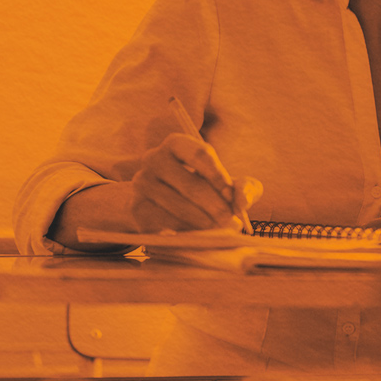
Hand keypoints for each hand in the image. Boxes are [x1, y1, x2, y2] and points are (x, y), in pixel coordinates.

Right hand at [115, 133, 261, 232]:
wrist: (163, 203)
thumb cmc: (204, 188)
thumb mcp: (227, 183)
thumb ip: (244, 187)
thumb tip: (244, 201)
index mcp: (177, 143)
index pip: (200, 155)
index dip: (220, 177)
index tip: (233, 199)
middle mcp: (153, 158)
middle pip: (190, 184)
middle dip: (216, 208)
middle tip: (233, 224)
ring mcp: (141, 183)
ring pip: (178, 208)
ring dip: (204, 224)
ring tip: (221, 232)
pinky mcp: (136, 208)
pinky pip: (164, 225)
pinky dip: (185, 234)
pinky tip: (199, 238)